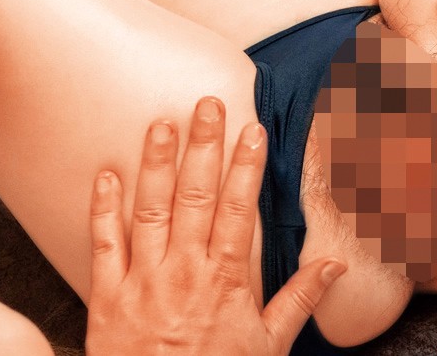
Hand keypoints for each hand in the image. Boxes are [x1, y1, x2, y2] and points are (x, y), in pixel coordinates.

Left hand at [85, 97, 346, 355]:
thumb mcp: (269, 345)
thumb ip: (300, 300)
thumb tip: (334, 265)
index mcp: (224, 279)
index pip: (238, 209)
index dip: (246, 167)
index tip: (252, 132)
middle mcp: (183, 270)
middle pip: (195, 196)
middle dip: (204, 146)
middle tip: (208, 106)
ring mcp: (142, 279)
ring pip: (150, 209)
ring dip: (156, 163)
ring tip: (163, 124)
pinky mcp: (108, 294)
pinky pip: (103, 243)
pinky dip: (102, 207)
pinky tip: (106, 173)